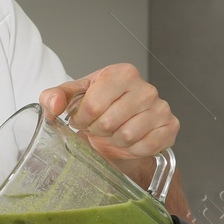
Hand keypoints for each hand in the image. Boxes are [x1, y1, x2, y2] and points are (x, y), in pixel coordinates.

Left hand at [39, 63, 178, 161]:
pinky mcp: (170, 127)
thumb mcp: (73, 98)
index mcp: (121, 74)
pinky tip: (128, 141)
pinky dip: (132, 149)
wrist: (124, 127)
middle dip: (97, 131)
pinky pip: (145, 146)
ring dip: (114, 141)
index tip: (81, 120)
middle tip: (98, 128)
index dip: (81, 119)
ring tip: (113, 133)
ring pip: (127, 136)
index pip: (93, 104)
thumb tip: (53, 104)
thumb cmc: (100, 109)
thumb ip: (55, 97)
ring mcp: (161, 107)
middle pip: (109, 122)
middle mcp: (145, 88)